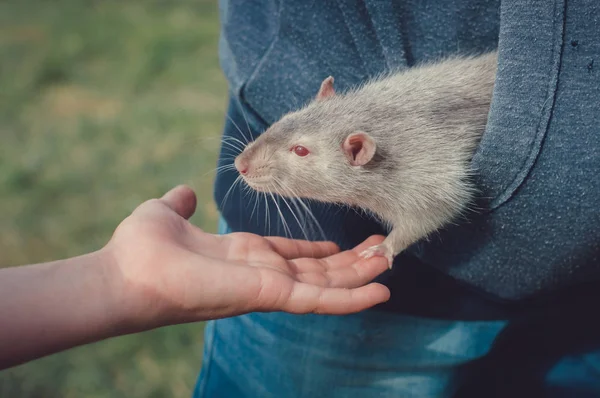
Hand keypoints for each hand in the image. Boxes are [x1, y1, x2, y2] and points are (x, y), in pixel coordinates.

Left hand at [106, 185, 390, 329]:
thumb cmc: (141, 248)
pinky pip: (319, 299)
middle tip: (384, 249)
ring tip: (391, 262)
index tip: (345, 244)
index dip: (321, 251)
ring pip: (327, 285)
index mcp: (243, 255)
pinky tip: (380, 291)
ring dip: (361, 276)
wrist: (124, 273)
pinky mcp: (270, 295)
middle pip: (318, 271)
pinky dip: (351, 297)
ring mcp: (268, 287)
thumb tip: (185, 192)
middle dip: (351, 262)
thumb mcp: (167, 213)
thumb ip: (181, 203)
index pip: (292, 255)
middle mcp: (261, 274)